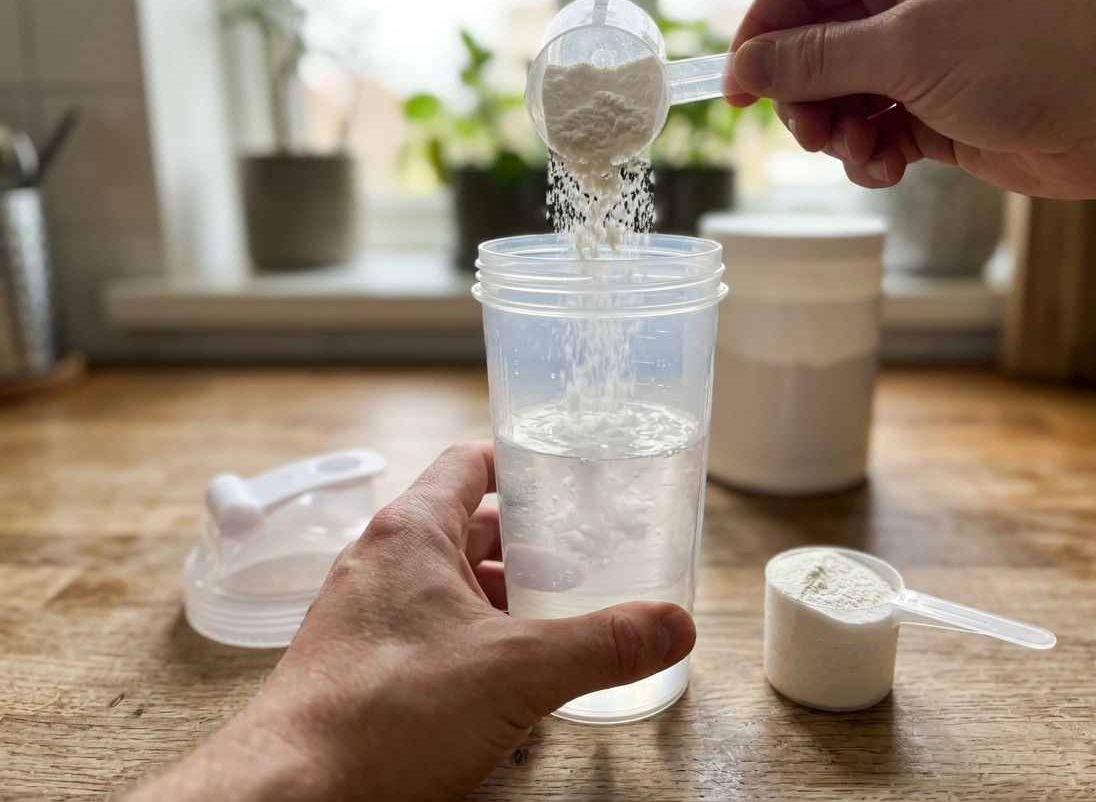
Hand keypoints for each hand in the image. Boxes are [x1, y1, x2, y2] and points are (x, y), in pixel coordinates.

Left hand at [129, 443, 695, 801]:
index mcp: (411, 533)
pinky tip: (510, 672)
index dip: (521, 460)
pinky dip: (476, 636)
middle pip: (467, 526)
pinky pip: (431, 630)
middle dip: (528, 541)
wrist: (292, 794)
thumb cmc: (377, 716)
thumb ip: (602, 645)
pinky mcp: (364, 665)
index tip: (566, 468)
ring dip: (503, 595)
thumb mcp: (516, 671)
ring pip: (449, 583)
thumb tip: (671, 625)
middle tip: (585, 550)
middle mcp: (383, 563)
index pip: (470, 464)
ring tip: (559, 613)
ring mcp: (369, 615)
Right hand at [727, 0, 1095, 198]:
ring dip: (838, 131)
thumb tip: (748, 67)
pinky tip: (888, 169)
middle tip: (807, 132)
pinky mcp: (943, 105)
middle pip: (818, 42)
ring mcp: (930, 52)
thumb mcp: (908, 46)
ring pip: (844, 93)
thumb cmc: (1036, 48)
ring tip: (860, 153)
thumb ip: (817, 59)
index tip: (737, 89)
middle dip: (805, 94)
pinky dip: (872, 154)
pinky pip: (879, 128)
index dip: (763, 32)